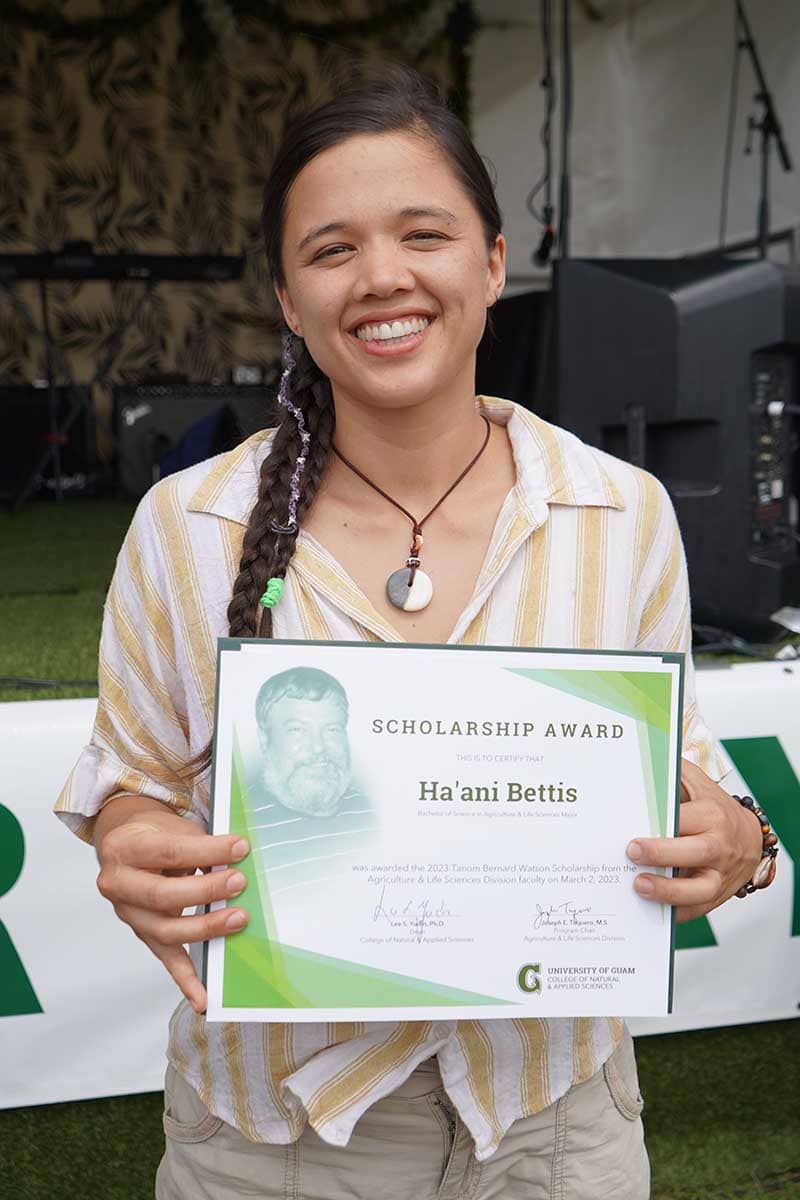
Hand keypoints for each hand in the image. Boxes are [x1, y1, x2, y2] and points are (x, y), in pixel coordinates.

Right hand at [96, 804, 249, 1013]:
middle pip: (162, 896)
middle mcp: (117, 884)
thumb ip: (200, 846)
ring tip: (238, 919)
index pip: (169, 851)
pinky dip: (186, 980)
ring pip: (165, 931)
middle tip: (239, 883)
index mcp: (123, 848)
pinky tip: (203, 998)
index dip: (207, 851)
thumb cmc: (155, 834)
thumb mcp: (173, 828)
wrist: (126, 842)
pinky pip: (165, 959)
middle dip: (205, 891)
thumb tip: (237, 863)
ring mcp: (128, 914)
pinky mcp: (142, 934)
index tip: (240, 847)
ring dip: (205, 928)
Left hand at [626, 759, 762, 921]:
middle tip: (631, 853)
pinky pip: (699, 909)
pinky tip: (653, 911)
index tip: (633, 833)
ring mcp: (720, 873)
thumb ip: (672, 772)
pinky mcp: (718, 894)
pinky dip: (677, 912)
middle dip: (663, 854)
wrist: (749, 837)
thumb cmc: (713, 807)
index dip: (661, 826)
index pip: (686, 819)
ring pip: (701, 888)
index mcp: (712, 814)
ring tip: (640, 886)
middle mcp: (719, 844)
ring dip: (669, 891)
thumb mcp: (696, 783)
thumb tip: (641, 760)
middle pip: (697, 852)